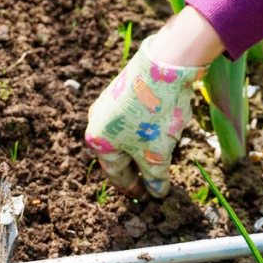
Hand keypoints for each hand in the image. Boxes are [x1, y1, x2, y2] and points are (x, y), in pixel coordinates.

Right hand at [85, 35, 206, 197]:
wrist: (164, 65)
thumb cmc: (154, 115)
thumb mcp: (157, 154)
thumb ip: (155, 177)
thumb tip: (157, 192)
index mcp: (98, 142)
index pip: (117, 174)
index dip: (134, 188)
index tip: (147, 197)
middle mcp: (97, 122)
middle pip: (120, 154)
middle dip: (139, 167)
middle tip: (154, 179)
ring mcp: (109, 103)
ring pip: (128, 135)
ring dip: (144, 147)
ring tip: (163, 154)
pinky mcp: (124, 89)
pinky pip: (134, 118)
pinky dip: (147, 129)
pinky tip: (164, 128)